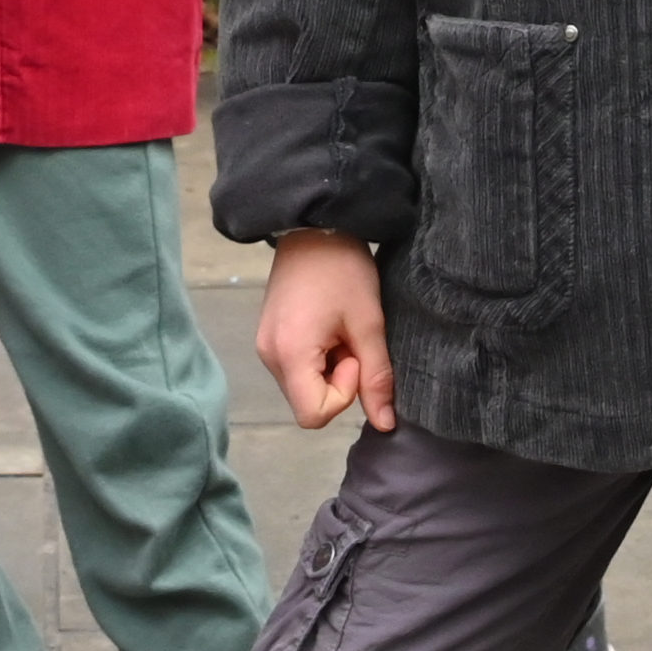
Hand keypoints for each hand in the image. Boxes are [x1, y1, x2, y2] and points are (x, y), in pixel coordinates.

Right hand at [260, 231, 394, 431]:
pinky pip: (296, 367)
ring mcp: (265, 346)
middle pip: (307, 401)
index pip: (313, 415)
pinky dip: (317, 358)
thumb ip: (377, 377)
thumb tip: (386, 424)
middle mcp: (268, 356)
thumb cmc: (343, 269)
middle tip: (350, 339)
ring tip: (339, 329)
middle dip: (337, 380)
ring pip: (303, 385)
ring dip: (329, 369)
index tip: (353, 354)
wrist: (313, 226)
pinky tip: (328, 326)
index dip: (343, 393)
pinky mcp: (268, 336)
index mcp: (289, 355)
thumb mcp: (368, 323)